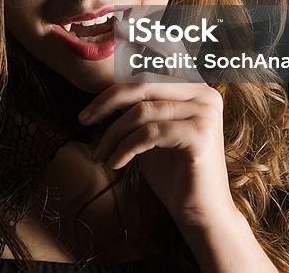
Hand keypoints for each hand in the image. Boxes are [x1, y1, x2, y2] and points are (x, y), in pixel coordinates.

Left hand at [78, 78, 236, 230]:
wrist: (200, 212)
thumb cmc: (174, 173)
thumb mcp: (150, 133)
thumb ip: (137, 108)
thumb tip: (104, 92)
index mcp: (195, 88)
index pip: (145, 76)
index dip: (113, 90)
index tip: (89, 111)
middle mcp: (204, 94)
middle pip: (142, 86)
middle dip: (106, 103)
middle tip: (83, 120)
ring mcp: (204, 112)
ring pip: (141, 112)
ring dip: (113, 134)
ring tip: (100, 154)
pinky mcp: (200, 134)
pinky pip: (149, 133)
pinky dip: (125, 148)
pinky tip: (115, 164)